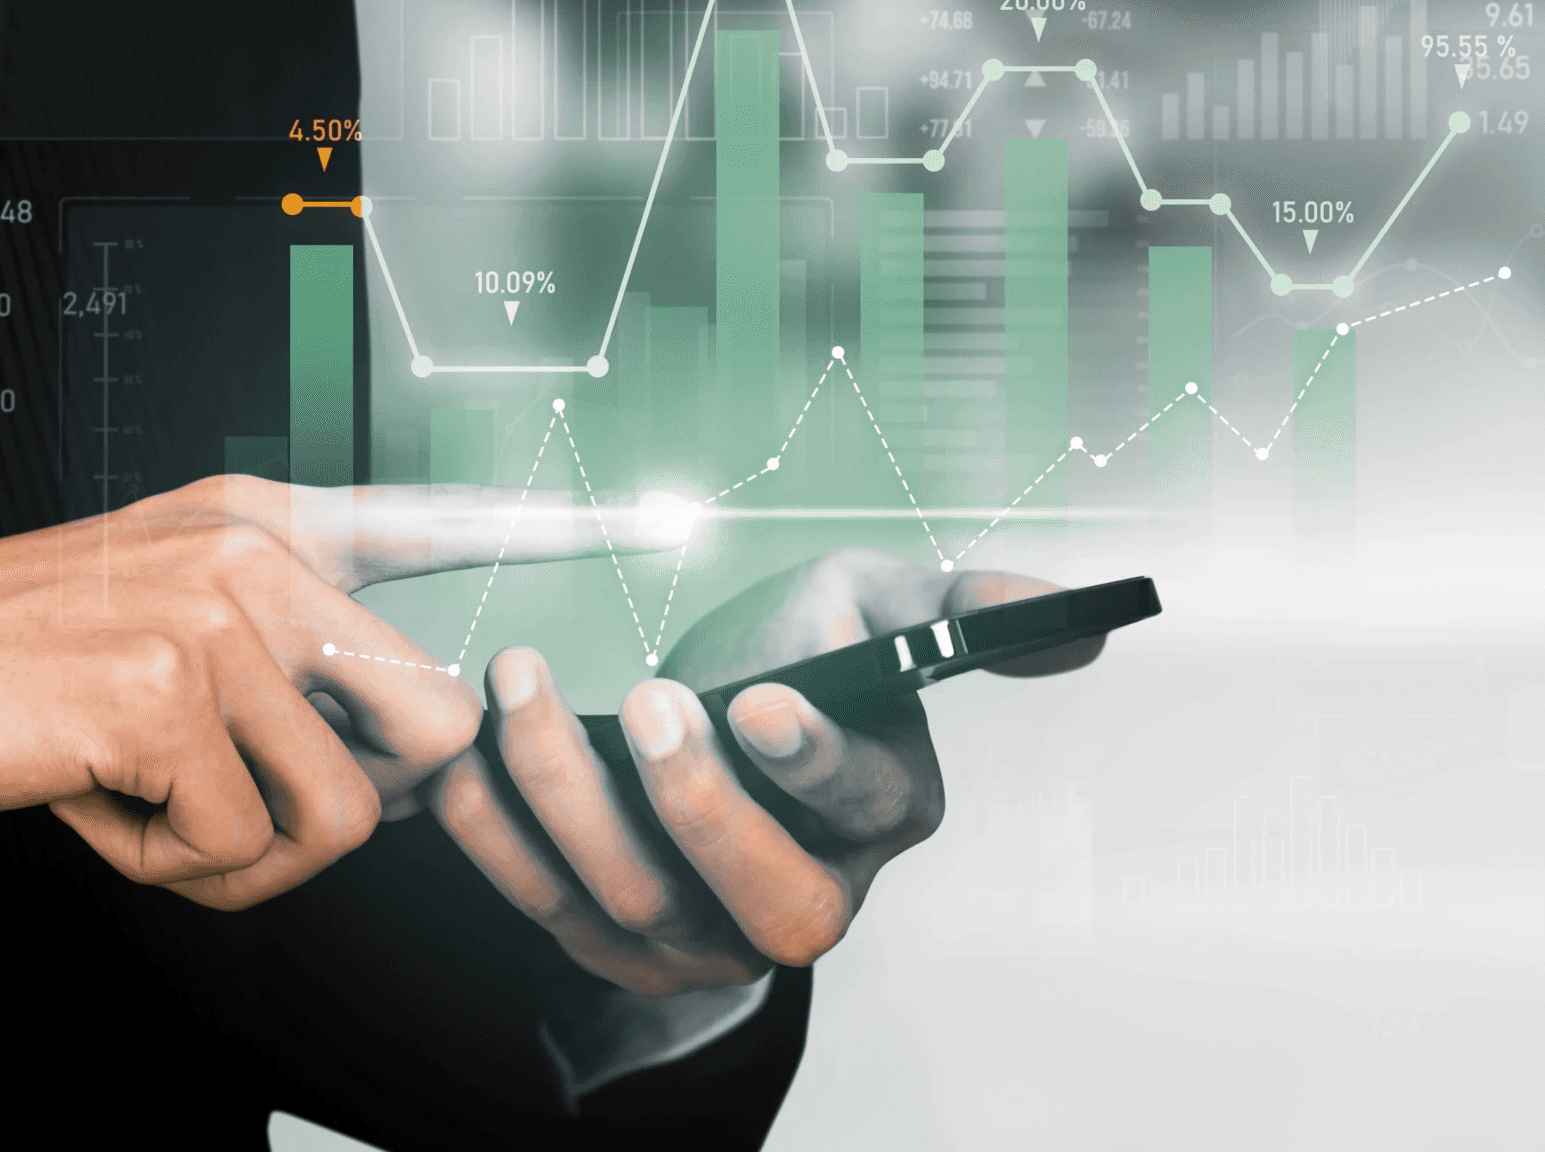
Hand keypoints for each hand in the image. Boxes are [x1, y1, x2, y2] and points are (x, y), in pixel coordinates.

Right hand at [0, 475, 685, 911]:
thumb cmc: (9, 662)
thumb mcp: (157, 617)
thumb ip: (276, 654)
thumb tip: (394, 759)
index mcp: (260, 522)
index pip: (431, 521)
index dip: (548, 525)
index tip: (643, 518)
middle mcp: (252, 551)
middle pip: (431, 715)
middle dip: (363, 806)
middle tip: (251, 804)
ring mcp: (209, 615)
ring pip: (340, 812)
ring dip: (246, 855)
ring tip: (152, 805)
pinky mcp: (161, 694)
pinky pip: (239, 850)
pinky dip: (169, 867)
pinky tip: (102, 807)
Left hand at [427, 549, 1106, 992]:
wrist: (694, 704)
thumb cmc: (796, 648)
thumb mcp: (877, 602)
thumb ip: (963, 602)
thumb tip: (1082, 621)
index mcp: (884, 809)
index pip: (858, 806)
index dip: (811, 760)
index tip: (762, 698)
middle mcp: (808, 893)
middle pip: (763, 898)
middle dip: (699, 805)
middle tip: (650, 699)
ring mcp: (706, 933)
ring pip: (637, 900)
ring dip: (567, 797)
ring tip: (521, 688)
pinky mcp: (612, 942)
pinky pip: (543, 905)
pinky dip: (494, 836)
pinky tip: (461, 760)